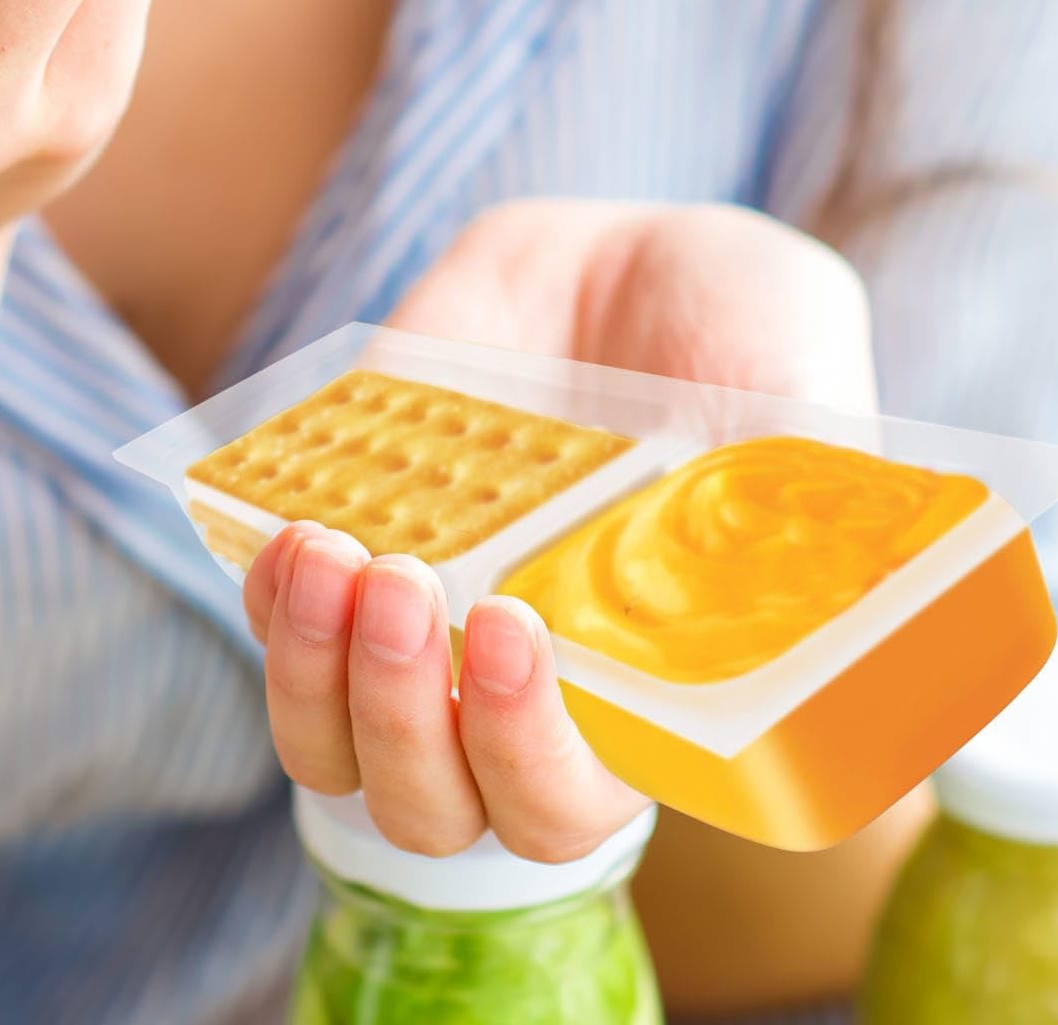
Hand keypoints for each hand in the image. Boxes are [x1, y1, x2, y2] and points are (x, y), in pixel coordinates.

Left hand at [246, 199, 874, 860]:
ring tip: (329, 555)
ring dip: (309, 668)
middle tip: (410, 590)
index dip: (529, 753)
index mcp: (638, 697)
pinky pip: (271, 620)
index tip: (524, 631)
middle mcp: (518, 689)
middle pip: (426, 803)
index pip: (564, 805)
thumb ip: (793, 490)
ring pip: (326, 741)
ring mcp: (422, 626)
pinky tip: (288, 525)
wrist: (629, 252)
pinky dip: (264, 591)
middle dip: (400, 716)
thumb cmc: (739, 336)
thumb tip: (792, 574)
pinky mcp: (350, 546)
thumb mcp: (793, 390)